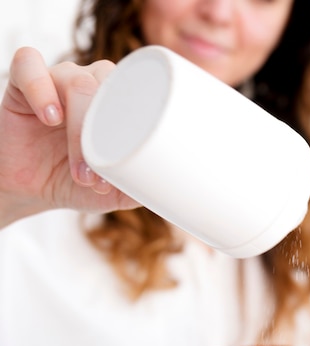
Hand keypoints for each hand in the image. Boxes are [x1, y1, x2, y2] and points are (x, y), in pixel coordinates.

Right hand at [0, 47, 138, 227]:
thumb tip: (163, 193)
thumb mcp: (112, 194)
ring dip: (80, 131)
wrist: (31, 189)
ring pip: (77, 83)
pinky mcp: (23, 82)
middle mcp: (91, 85)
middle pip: (109, 87)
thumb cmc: (75, 182)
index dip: (141, 122)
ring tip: (80, 171)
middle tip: (102, 176)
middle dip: (108, 135)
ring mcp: (58, 80)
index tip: (138, 159)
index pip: (137, 91)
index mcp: (117, 103)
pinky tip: (50, 118)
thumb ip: (137, 190)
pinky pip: (29, 65)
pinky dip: (41, 89)